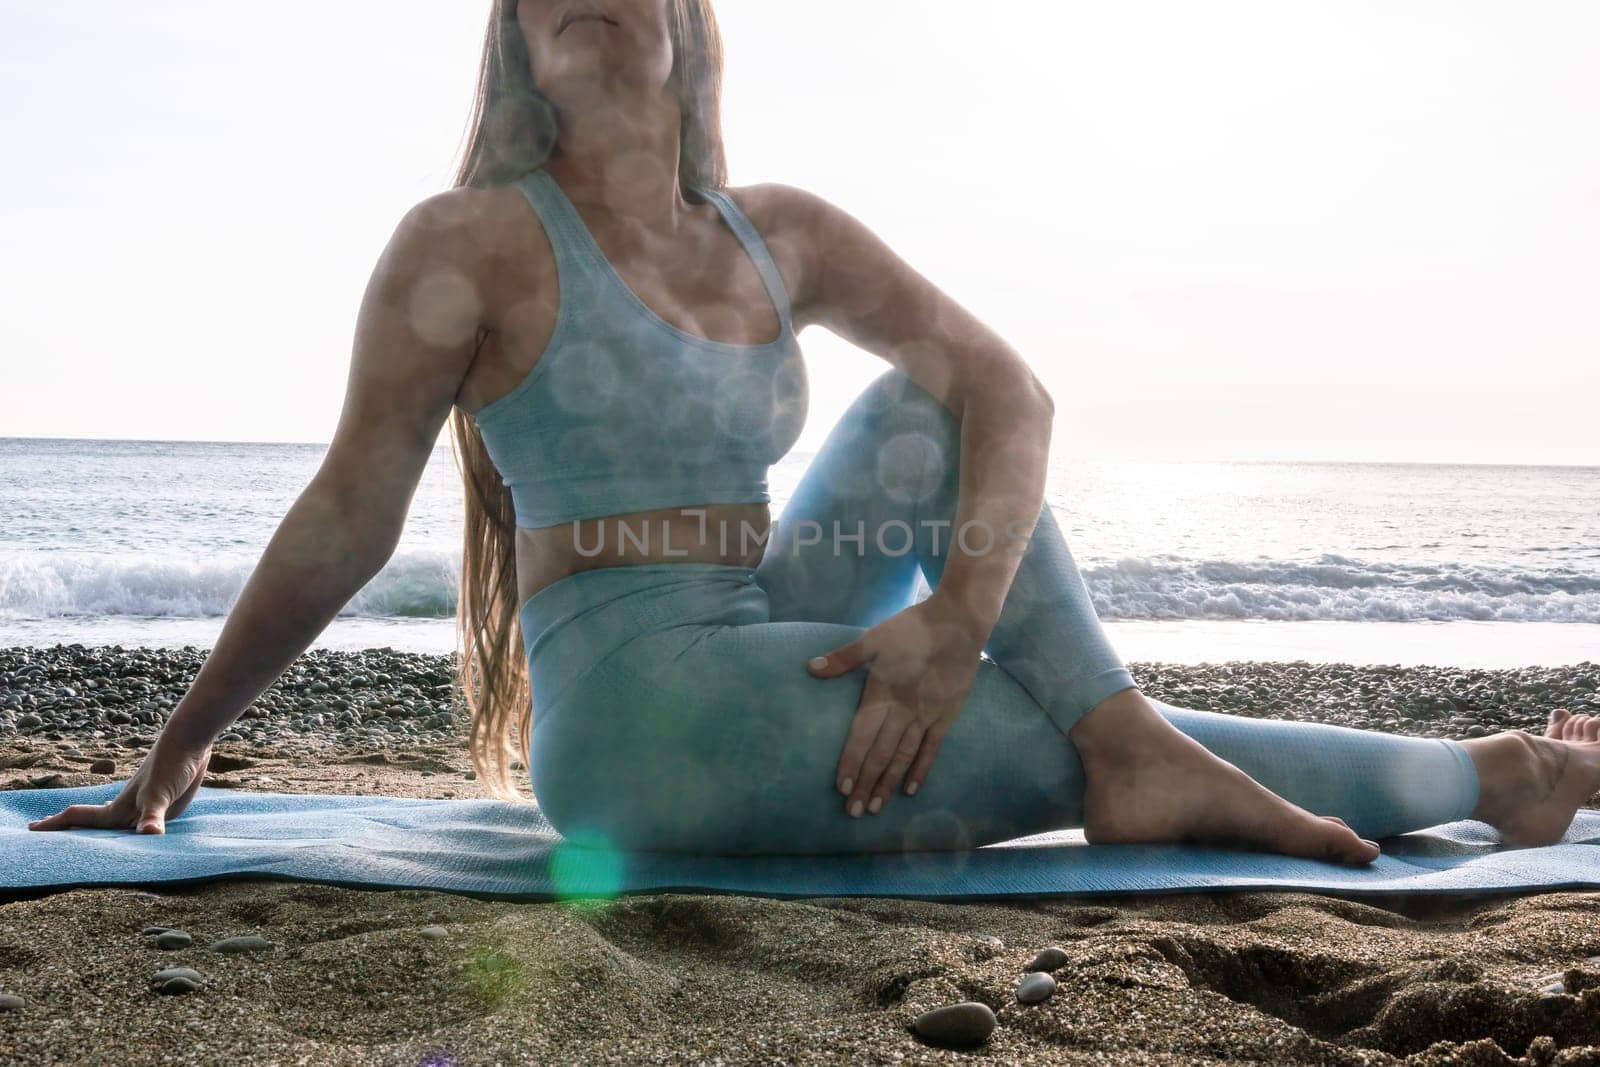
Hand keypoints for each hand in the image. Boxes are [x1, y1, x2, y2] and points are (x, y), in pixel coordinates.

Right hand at [27, 731, 212, 833]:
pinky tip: (132, 828)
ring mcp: (142, 805)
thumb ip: (152, 815)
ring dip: (97, 830)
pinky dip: (130, 826)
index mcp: (117, 810)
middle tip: (45, 835)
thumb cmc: (171, 765)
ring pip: (113, 824)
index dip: (54, 824)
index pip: (78, 818)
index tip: (32, 828)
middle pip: (91, 825)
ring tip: (82, 834)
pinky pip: (139, 820)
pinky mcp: (162, 802)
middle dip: (69, 831)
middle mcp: (126, 810)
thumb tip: (149, 833)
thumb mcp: (161, 794)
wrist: (190, 740)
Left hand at [806, 589, 986, 817]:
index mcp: (881, 692)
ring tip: (875, 807)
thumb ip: (843, 658)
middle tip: (853, 811)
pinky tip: (910, 790)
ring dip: (888, 783)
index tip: (841, 787)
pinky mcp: (946, 716)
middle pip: (880, 753)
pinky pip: (932, 749)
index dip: (851, 762)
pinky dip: (920, 770)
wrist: (959, 622)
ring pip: (903, 756)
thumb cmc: (912, 628)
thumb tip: (810, 668)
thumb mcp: (874, 638)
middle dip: (865, 783)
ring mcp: (926, 715)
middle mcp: (902, 709)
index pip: (861, 735)